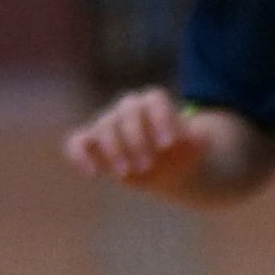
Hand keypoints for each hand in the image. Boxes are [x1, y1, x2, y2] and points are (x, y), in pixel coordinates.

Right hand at [66, 86, 200, 189]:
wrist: (168, 168)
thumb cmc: (182, 155)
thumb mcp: (196, 150)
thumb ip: (197, 142)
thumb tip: (194, 137)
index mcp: (155, 104)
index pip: (154, 100)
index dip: (161, 119)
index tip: (169, 144)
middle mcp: (129, 109)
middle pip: (128, 112)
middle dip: (136, 139)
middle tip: (148, 165)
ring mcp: (109, 123)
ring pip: (104, 127)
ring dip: (113, 150)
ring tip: (126, 174)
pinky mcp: (92, 143)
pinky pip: (77, 142)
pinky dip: (80, 156)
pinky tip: (92, 174)